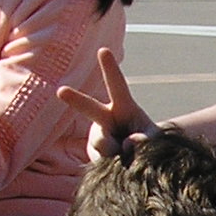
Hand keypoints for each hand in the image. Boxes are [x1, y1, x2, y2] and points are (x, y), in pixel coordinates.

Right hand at [57, 47, 157, 162]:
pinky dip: (114, 166)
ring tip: (127, 153)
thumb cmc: (150, 141)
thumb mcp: (155, 139)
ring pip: (102, 144)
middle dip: (75, 99)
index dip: (110, 68)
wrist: (140, 160)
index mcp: (123, 106)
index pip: (117, 85)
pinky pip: (102, 162)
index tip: (103, 50)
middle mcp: (105, 117)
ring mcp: (96, 136)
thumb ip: (146, 139)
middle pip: (89, 108)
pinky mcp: (93, 155)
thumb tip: (126, 144)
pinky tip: (118, 163)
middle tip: (61, 91)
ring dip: (117, 152)